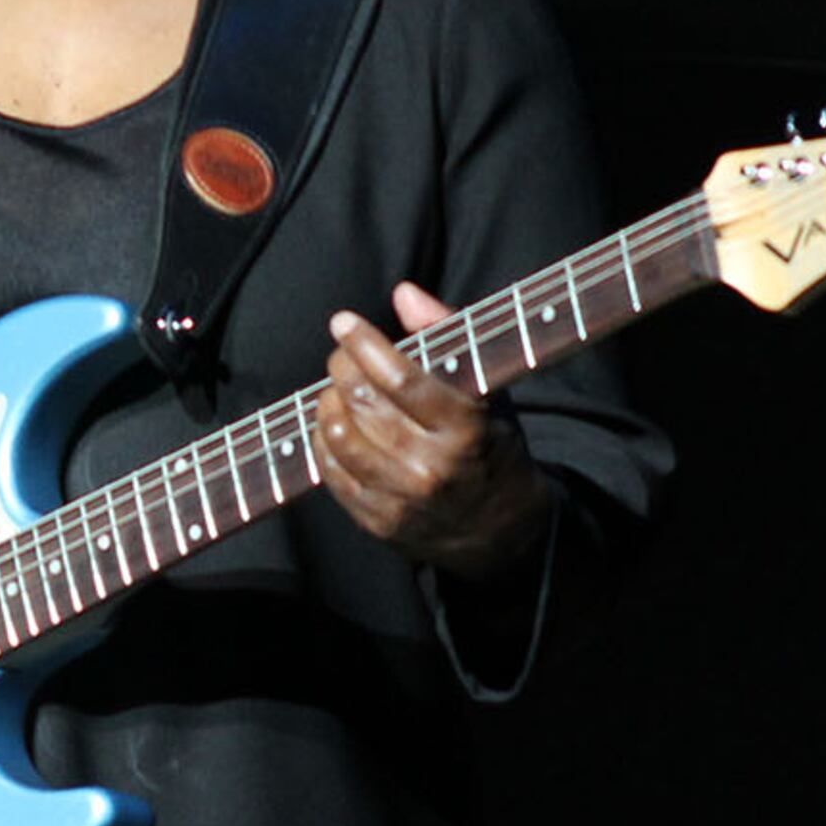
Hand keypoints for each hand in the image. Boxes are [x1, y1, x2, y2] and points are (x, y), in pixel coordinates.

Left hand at [317, 281, 549, 577]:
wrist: (502, 532)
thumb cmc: (492, 448)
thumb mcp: (489, 391)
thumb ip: (448, 336)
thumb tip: (404, 293)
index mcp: (467, 430)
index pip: (401, 379)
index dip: (365, 345)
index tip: (344, 323)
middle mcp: (433, 468)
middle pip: (364, 404)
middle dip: (342, 369)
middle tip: (340, 356)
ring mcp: (403, 500)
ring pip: (341, 437)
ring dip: (328, 403)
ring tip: (336, 391)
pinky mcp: (380, 523)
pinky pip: (332, 474)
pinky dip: (323, 442)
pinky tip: (333, 425)